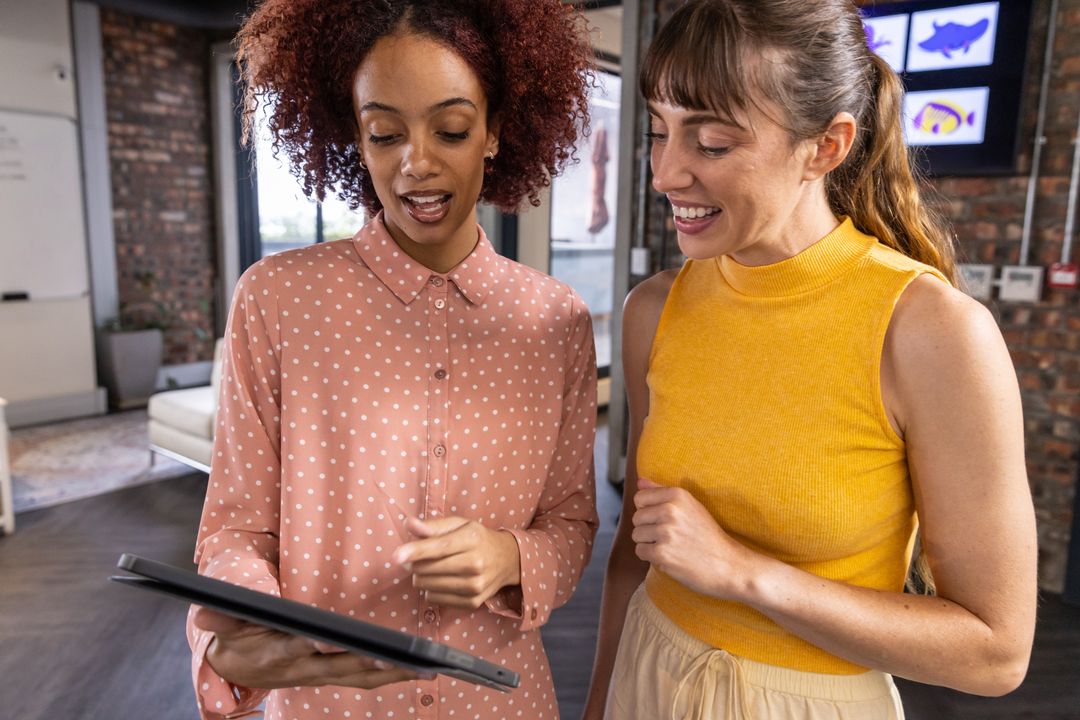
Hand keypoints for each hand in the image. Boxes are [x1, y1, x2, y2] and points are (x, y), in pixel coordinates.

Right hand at [193, 607, 424, 688]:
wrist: (233, 665)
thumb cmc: (233, 635)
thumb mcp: (222, 623)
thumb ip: (219, 617)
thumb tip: (206, 611)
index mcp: (275, 653)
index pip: (298, 649)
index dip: (314, 645)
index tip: (330, 641)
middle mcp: (301, 668)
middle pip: (340, 667)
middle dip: (369, 663)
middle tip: (398, 659)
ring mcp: (317, 674)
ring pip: (357, 676)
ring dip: (389, 674)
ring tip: (421, 668)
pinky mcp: (329, 674)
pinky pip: (362, 678)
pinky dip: (388, 675)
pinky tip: (415, 671)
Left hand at [393, 516, 520, 609]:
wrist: (508, 560)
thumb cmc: (478, 539)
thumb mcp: (459, 524)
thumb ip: (432, 525)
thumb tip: (409, 524)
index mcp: (471, 539)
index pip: (438, 548)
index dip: (414, 551)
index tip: (396, 556)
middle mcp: (475, 564)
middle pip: (427, 569)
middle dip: (414, 563)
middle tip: (418, 557)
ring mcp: (475, 586)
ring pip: (427, 586)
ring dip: (422, 577)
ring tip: (434, 568)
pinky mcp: (472, 603)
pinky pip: (434, 599)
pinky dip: (431, 590)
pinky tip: (442, 580)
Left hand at [632, 477, 757, 599]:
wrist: (727, 564)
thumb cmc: (707, 535)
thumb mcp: (690, 506)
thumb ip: (661, 492)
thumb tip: (639, 481)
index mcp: (677, 495)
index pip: (640, 498)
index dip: (648, 511)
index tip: (663, 520)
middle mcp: (670, 510)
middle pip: (636, 518)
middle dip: (648, 528)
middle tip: (669, 536)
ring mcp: (665, 532)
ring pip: (636, 535)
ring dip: (649, 543)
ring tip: (670, 546)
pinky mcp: (662, 553)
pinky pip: (640, 551)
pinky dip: (651, 557)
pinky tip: (669, 557)